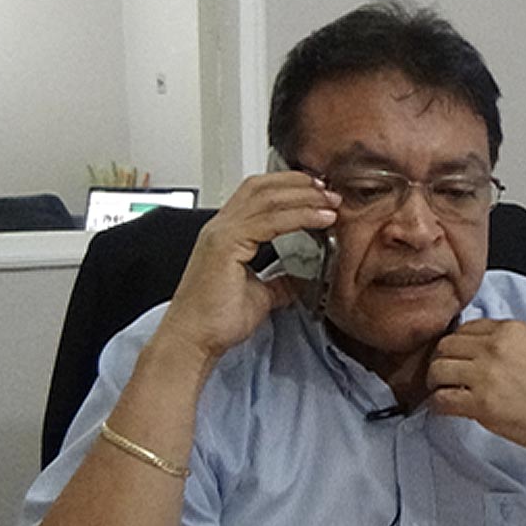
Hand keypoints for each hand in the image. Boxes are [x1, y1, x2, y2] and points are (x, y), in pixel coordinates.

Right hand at [156, 172, 340, 367]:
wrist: (194, 341)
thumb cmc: (216, 321)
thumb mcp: (260, 295)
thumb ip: (278, 281)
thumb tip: (299, 277)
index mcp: (225, 233)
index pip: (257, 194)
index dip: (290, 188)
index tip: (320, 193)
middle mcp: (220, 227)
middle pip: (262, 186)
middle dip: (300, 184)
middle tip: (331, 190)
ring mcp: (221, 233)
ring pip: (268, 198)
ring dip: (304, 196)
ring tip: (331, 200)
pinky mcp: (226, 244)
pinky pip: (270, 221)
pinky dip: (300, 216)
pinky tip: (321, 219)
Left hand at [427, 319, 525, 461]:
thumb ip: (506, 345)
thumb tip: (477, 354)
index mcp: (511, 329)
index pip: (464, 328)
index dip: (457, 346)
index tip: (456, 359)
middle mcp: (496, 346)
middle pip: (445, 346)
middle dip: (441, 362)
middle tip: (443, 377)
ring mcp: (487, 374)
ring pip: (437, 370)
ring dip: (436, 383)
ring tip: (443, 393)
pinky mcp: (483, 403)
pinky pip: (442, 399)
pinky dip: (438, 405)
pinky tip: (446, 409)